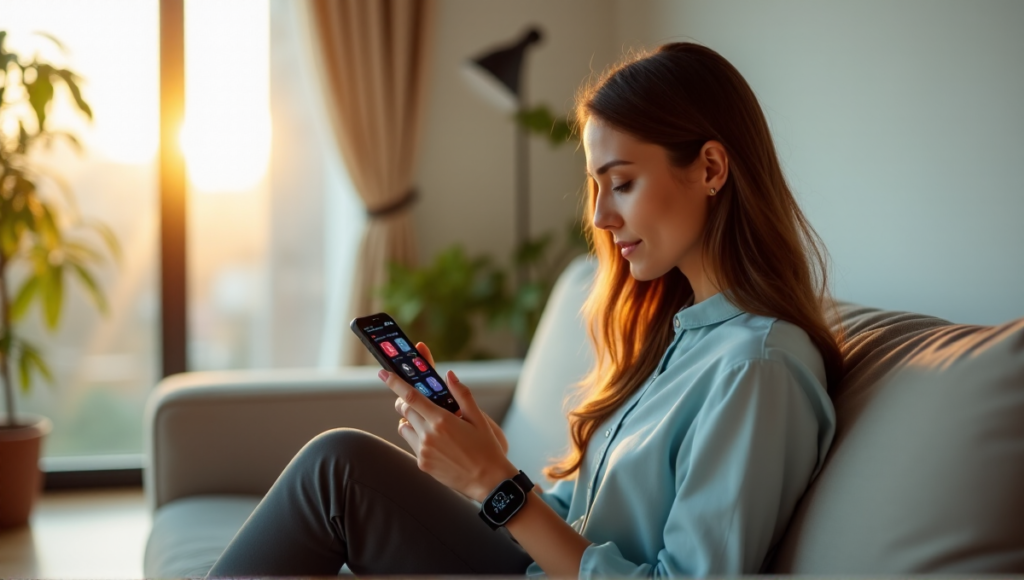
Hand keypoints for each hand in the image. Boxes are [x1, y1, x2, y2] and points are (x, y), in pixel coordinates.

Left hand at [393, 342, 509, 454]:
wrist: (487, 481)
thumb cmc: (486, 448)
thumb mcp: (479, 419)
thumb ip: (463, 395)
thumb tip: (450, 375)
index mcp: (442, 420)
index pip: (411, 397)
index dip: (395, 383)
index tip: (383, 374)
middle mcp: (428, 435)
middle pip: (405, 410)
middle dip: (405, 401)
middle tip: (416, 400)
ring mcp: (423, 451)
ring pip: (404, 427)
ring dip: (410, 420)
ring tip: (428, 423)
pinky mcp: (422, 464)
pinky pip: (412, 444)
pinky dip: (417, 437)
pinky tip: (436, 441)